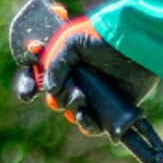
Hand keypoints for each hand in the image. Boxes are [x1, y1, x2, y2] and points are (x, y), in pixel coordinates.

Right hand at [18, 13, 156, 135]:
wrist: (135, 48)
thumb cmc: (104, 39)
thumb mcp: (71, 42)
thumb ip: (54, 64)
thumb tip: (49, 90)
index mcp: (64, 61)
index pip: (38, 77)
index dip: (29, 86)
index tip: (27, 95)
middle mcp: (77, 78)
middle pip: (54, 98)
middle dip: (57, 98)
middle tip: (73, 88)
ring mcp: (92, 94)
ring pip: (70, 112)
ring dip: (72, 108)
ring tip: (82, 97)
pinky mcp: (108, 108)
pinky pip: (90, 124)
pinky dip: (86, 122)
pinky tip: (87, 112)